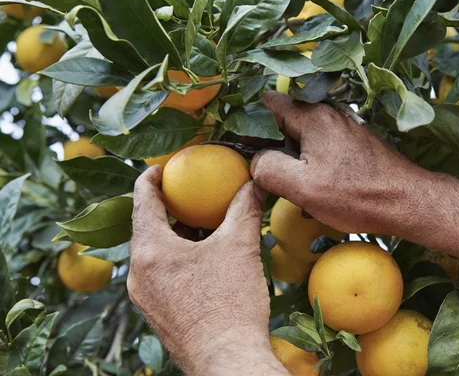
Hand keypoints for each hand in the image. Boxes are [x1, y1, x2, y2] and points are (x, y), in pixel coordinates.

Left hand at [128, 166, 287, 374]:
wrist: (227, 360)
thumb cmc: (229, 304)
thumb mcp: (240, 246)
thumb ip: (245, 208)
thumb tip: (256, 182)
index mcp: (149, 252)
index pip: (141, 202)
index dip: (149, 179)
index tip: (160, 167)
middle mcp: (137, 275)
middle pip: (147, 229)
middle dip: (167, 209)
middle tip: (188, 195)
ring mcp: (145, 299)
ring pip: (155, 255)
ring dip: (176, 237)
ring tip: (203, 227)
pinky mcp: (158, 316)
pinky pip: (161, 276)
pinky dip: (178, 260)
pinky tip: (206, 262)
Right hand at [251, 91, 432, 236]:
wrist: (408, 202)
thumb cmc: (357, 195)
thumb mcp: (302, 188)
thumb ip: (268, 169)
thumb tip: (256, 161)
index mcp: (313, 117)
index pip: (268, 104)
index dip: (252, 124)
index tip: (249, 149)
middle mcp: (329, 114)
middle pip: (286, 123)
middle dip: (277, 150)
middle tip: (280, 179)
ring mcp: (344, 127)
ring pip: (305, 139)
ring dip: (298, 164)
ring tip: (304, 192)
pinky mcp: (355, 143)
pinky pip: (324, 148)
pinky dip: (316, 167)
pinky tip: (323, 191)